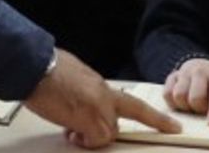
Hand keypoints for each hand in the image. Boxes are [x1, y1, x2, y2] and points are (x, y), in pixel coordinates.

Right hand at [25, 48, 180, 148]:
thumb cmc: (46, 70)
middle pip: (115, 125)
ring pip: (106, 133)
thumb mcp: (75, 78)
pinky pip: (94, 140)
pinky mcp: (89, 119)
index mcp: (101, 85)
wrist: (35, 67)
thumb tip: (82, 103)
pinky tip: (68, 130)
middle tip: (79, 128)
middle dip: (99, 130)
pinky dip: (82, 140)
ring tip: (68, 125)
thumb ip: (86, 93)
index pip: (135, 104)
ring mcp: (99, 108)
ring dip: (87, 135)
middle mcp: (105, 96)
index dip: (156, 118)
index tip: (173, 127)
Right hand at [164, 58, 208, 124]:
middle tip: (202, 110)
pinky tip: (182, 102)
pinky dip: (173, 103)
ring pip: (179, 96)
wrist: (202, 67)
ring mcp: (185, 73)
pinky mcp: (172, 76)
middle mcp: (200, 72)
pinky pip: (167, 94)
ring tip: (192, 107)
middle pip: (196, 98)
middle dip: (199, 109)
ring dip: (185, 107)